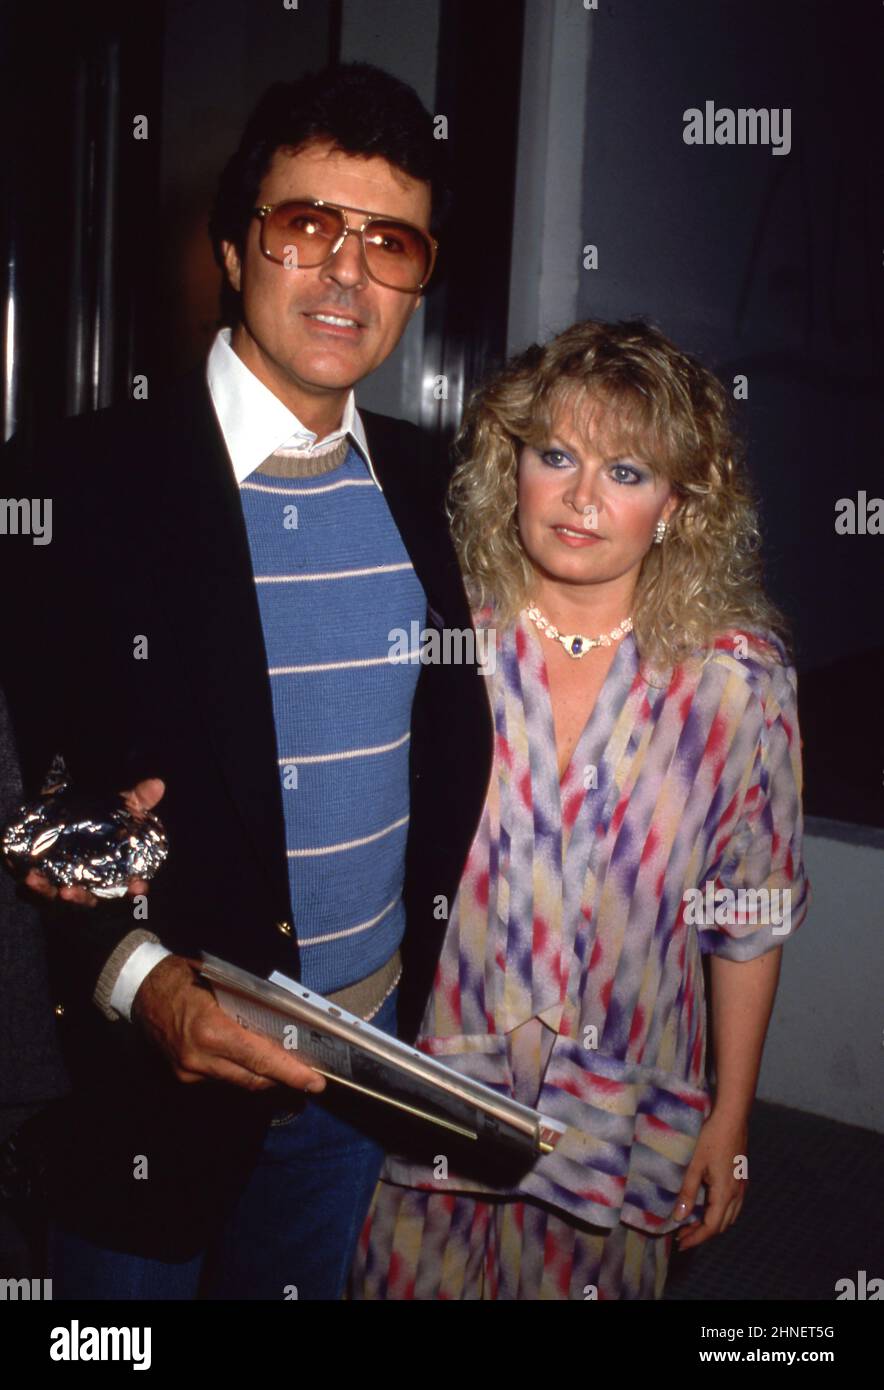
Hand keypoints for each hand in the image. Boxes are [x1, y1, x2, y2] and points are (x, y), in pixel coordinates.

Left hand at [23, 777, 165, 907]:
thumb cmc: (102, 824)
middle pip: (90, 900)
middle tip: (70, 892)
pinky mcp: (45, 886)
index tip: (139, 887)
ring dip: (48, 893)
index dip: (136, 890)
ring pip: (59, 899)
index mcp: (116, 875)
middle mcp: (93, 887)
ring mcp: (68, 888)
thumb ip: (138, 800)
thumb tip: (158, 783)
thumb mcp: (120, 810)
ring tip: (41, 882)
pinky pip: (37, 891)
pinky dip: (32, 886)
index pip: (132, 888)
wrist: (70, 822)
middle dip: (80, 899)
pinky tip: (27, 875)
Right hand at [131, 953, 326, 1095]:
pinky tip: (258, 1064)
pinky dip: (243, 1071)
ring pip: (240, 1081)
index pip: (260, 1059)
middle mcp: (200, 1058)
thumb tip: (285, 1021)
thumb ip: (251, 1006)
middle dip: (285, 1080)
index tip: (315, 1082)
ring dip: (266, 1077)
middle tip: (310, 1078)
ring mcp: (190, 1071)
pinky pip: (223, 1077)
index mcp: (211, 1031)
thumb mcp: (224, 983)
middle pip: (254, 1078)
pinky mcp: (184, 1075)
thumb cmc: (185, 977)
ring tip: (290, 1071)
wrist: (141, 988)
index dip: (291, 1073)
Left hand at [671, 1110, 748, 1250]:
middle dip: (702, 1233)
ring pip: (729, 1216)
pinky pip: (733, 1204)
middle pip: (722, 1224)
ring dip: (712, 1223)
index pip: (712, 1226)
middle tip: (682, 1234)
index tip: (681, 1244)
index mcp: (726, 1193)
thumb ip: (688, 1192)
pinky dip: (720, 1212)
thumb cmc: (711, 1137)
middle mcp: (737, 1193)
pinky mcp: (741, 1178)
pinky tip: (707, 1205)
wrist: (732, 1117)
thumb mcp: (694, 1164)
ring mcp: (741, 1186)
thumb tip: (679, 1216)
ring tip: (692, 1223)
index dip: (696, 1238)